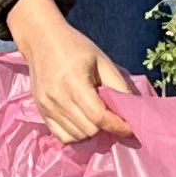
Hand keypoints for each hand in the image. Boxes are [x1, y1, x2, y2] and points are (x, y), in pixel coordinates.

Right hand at [5, 0, 134, 144]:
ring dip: (92, 131)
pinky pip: (63, 136)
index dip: (118, 126)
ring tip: (97, 116)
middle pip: (89, 130)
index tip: (131, 128)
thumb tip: (134, 109)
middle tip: (113, 117)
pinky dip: (77, 134)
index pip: (99, 117)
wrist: (41, 40)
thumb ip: (118, 86)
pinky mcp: (41, 112)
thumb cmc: (75, 47)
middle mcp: (58, 98)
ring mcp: (47, 107)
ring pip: (77, 136)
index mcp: (75, 83)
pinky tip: (82, 121)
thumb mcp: (102, 61)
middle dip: (106, 127)